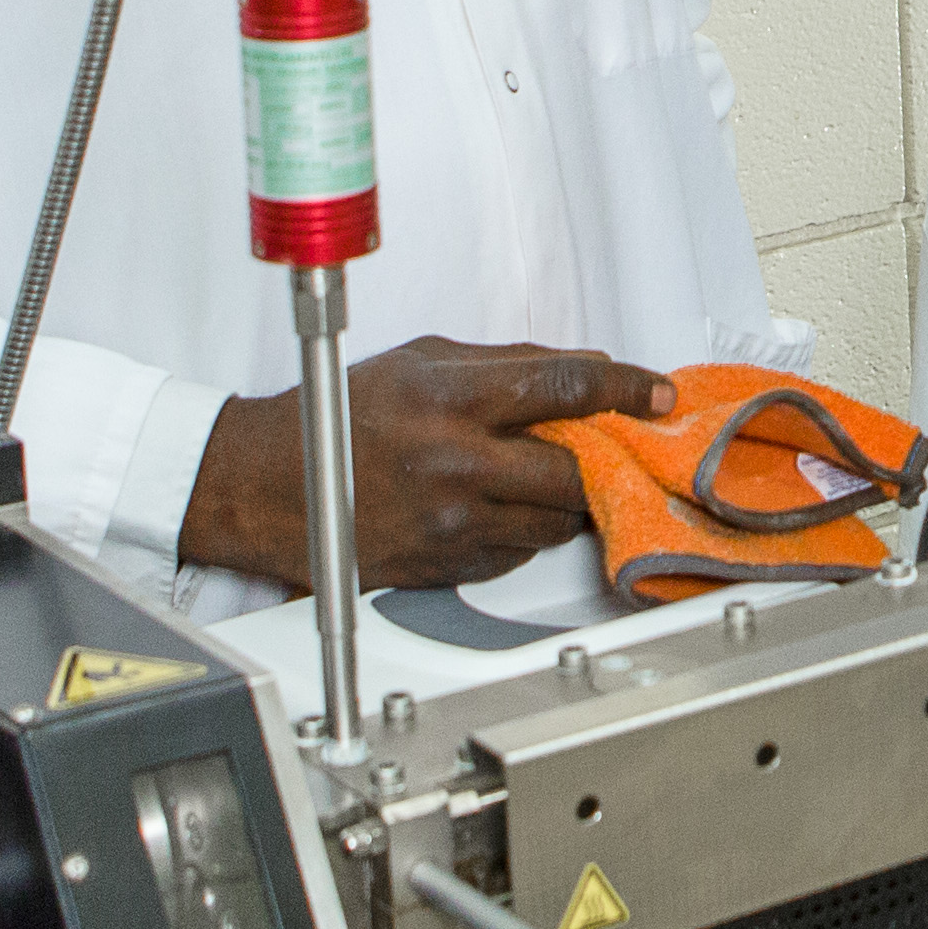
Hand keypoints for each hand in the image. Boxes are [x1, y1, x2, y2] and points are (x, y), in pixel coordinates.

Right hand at [184, 339, 670, 591]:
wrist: (270, 486)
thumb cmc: (343, 416)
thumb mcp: (423, 362)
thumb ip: (508, 363)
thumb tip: (583, 367)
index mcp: (451, 400)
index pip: (564, 386)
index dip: (624, 386)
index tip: (657, 393)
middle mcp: (456, 464)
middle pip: (575, 471)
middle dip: (604, 459)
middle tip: (613, 447)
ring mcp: (452, 522)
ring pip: (555, 520)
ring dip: (565, 498)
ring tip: (542, 475)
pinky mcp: (446, 566)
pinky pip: (519, 552)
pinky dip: (524, 530)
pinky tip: (498, 505)